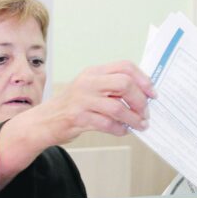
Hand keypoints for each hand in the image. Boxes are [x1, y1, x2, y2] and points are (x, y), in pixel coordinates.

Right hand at [0, 60, 156, 188]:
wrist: (44, 121)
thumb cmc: (71, 106)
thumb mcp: (90, 89)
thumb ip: (111, 87)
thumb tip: (142, 95)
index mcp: (94, 72)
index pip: (125, 67)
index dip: (144, 79)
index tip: (152, 93)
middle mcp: (88, 82)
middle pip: (124, 84)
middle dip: (140, 100)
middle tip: (145, 112)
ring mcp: (82, 100)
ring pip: (117, 107)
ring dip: (133, 118)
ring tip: (139, 125)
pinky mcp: (78, 118)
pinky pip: (107, 124)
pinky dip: (119, 129)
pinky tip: (123, 131)